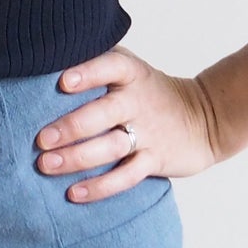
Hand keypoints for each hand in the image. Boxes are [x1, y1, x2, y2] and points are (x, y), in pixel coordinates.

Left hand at [34, 46, 224, 202]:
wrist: (206, 118)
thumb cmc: (150, 91)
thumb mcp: (131, 67)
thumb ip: (97, 59)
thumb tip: (47, 54)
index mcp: (132, 74)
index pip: (110, 67)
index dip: (88, 73)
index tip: (63, 82)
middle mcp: (139, 102)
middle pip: (104, 113)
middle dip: (71, 127)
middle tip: (41, 139)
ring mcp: (148, 133)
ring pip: (111, 147)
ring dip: (77, 158)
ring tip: (46, 164)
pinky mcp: (154, 160)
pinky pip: (126, 177)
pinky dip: (100, 187)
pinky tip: (73, 193)